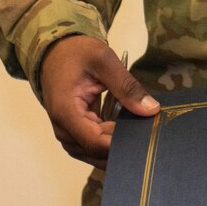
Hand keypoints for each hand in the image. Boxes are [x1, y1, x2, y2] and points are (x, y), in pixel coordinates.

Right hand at [39, 35, 157, 165]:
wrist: (55, 52)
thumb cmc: (75, 53)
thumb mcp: (105, 61)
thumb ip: (127, 87)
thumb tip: (150, 110)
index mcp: (66, 112)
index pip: (96, 143)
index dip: (122, 143)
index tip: (144, 134)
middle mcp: (63, 128)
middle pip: (97, 152)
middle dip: (123, 145)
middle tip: (148, 132)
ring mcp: (68, 133)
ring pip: (96, 153)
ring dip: (117, 144)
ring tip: (139, 129)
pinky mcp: (74, 132)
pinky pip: (94, 145)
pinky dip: (111, 139)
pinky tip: (127, 128)